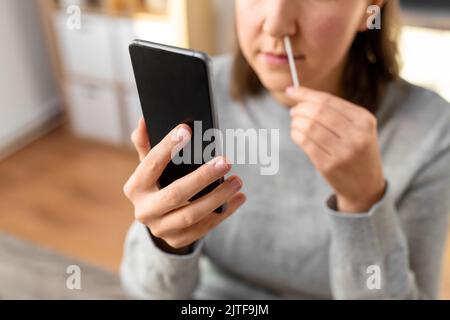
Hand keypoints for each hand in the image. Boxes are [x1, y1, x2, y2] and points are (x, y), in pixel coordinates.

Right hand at [123, 118, 245, 253]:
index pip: (151, 164)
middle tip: (226, 160)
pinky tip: (238, 198)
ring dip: (218, 196)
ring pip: (193, 214)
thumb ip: (146, 144)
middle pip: (176, 194)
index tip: (187, 130)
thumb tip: (144, 119)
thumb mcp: (148, 167)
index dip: (168, 147)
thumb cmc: (157, 184)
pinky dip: (224, 212)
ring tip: (237, 181)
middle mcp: (144, 211)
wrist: (158, 220)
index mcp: (135, 187)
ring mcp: (160, 229)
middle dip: (203, 177)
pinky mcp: (178, 240)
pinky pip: (204, 227)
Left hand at [287, 87, 385, 212]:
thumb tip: (300, 95)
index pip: (329, 101)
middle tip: (293, 110)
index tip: (291, 90)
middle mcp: (356, 135)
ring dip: (296, 122)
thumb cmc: (356, 150)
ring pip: (309, 127)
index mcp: (365, 120)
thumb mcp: (357, 128)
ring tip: (295, 122)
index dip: (306, 94)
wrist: (365, 186)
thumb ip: (334, 112)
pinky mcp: (329, 165)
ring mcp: (343, 152)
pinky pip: (305, 143)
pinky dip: (296, 134)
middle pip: (318, 113)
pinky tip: (296, 133)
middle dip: (300, 108)